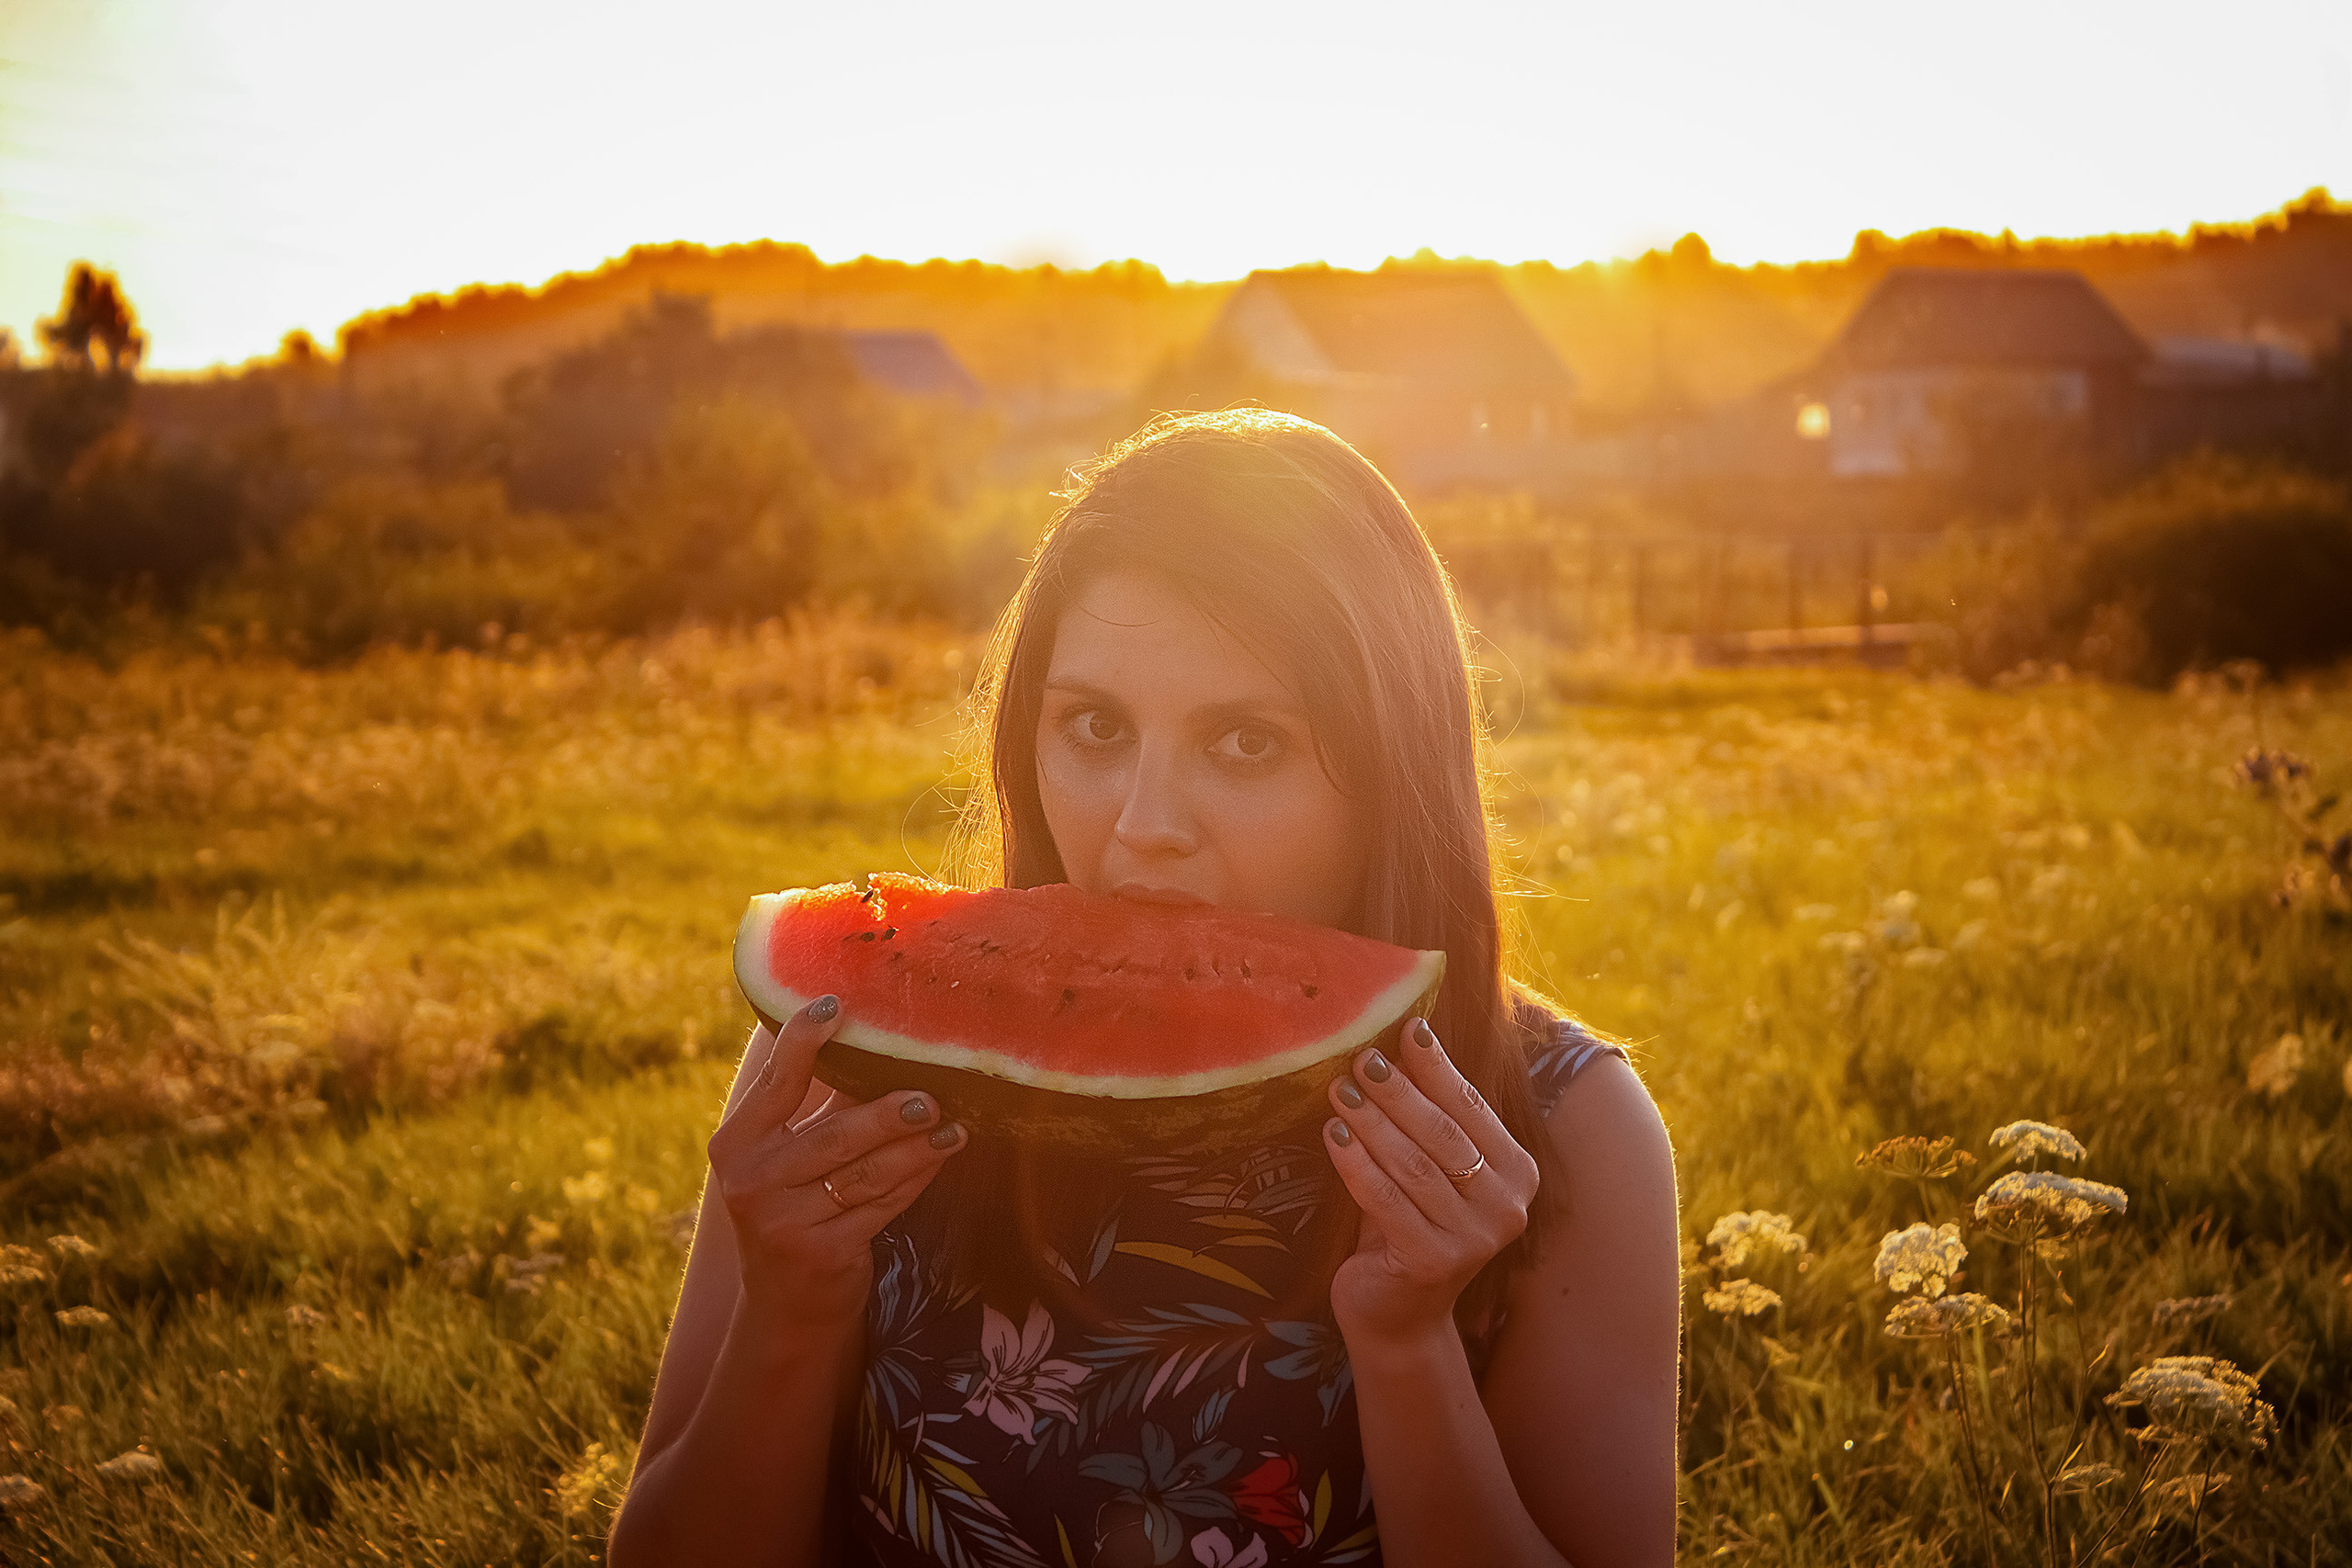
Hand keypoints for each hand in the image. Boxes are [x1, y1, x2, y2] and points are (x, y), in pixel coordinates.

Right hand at [704, 995, 964, 1332]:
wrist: (789, 1304)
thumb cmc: (797, 1205)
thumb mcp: (789, 1156)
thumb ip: (817, 1104)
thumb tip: (874, 1034)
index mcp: (736, 1144)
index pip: (776, 1083)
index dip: (803, 1040)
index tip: (836, 1004)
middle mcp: (750, 1181)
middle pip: (832, 1135)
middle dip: (887, 1113)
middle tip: (931, 1095)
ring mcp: (783, 1222)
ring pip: (864, 1174)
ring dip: (915, 1148)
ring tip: (953, 1127)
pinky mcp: (820, 1254)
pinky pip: (881, 1207)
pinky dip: (915, 1180)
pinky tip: (941, 1158)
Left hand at [1322, 1017, 1540, 1344]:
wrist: (1398, 1313)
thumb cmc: (1409, 1223)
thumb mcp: (1428, 1167)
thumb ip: (1428, 1117)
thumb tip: (1398, 1040)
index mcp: (1517, 1173)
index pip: (1472, 1107)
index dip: (1437, 1067)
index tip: (1408, 1027)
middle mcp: (1506, 1207)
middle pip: (1443, 1133)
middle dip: (1398, 1091)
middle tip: (1360, 1057)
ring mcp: (1473, 1240)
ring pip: (1413, 1164)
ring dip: (1371, 1121)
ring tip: (1338, 1089)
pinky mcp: (1433, 1262)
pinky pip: (1386, 1200)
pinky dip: (1356, 1162)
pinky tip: (1331, 1133)